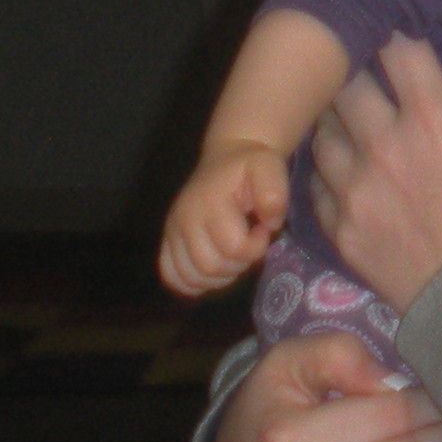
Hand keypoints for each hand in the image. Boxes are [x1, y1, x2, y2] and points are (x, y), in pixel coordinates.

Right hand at [158, 141, 290, 296]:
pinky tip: (214, 268)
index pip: (233, 248)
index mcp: (208, 202)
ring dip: (220, 277)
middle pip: (210, 267)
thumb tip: (270, 224)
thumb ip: (274, 193)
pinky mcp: (168, 241)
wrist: (227, 159)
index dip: (256, 247)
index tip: (263, 230)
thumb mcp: (269, 167)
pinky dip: (195, 282)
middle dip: (238, 264)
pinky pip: (172, 277)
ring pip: (191, 278)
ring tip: (233, 255)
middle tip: (249, 244)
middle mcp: (183, 219)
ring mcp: (171, 232)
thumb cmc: (249, 166)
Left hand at [308, 8, 441, 314]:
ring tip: (351, 117)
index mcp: (434, 115)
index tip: (402, 36)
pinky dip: (325, 171)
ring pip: (320, 132)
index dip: (396, 35)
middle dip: (356, 71)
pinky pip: (315, 187)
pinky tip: (343, 168)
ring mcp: (355, 192)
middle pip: (344, 83)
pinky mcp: (342, 234)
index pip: (393, 47)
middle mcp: (383, 145)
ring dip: (334, 119)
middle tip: (370, 72)